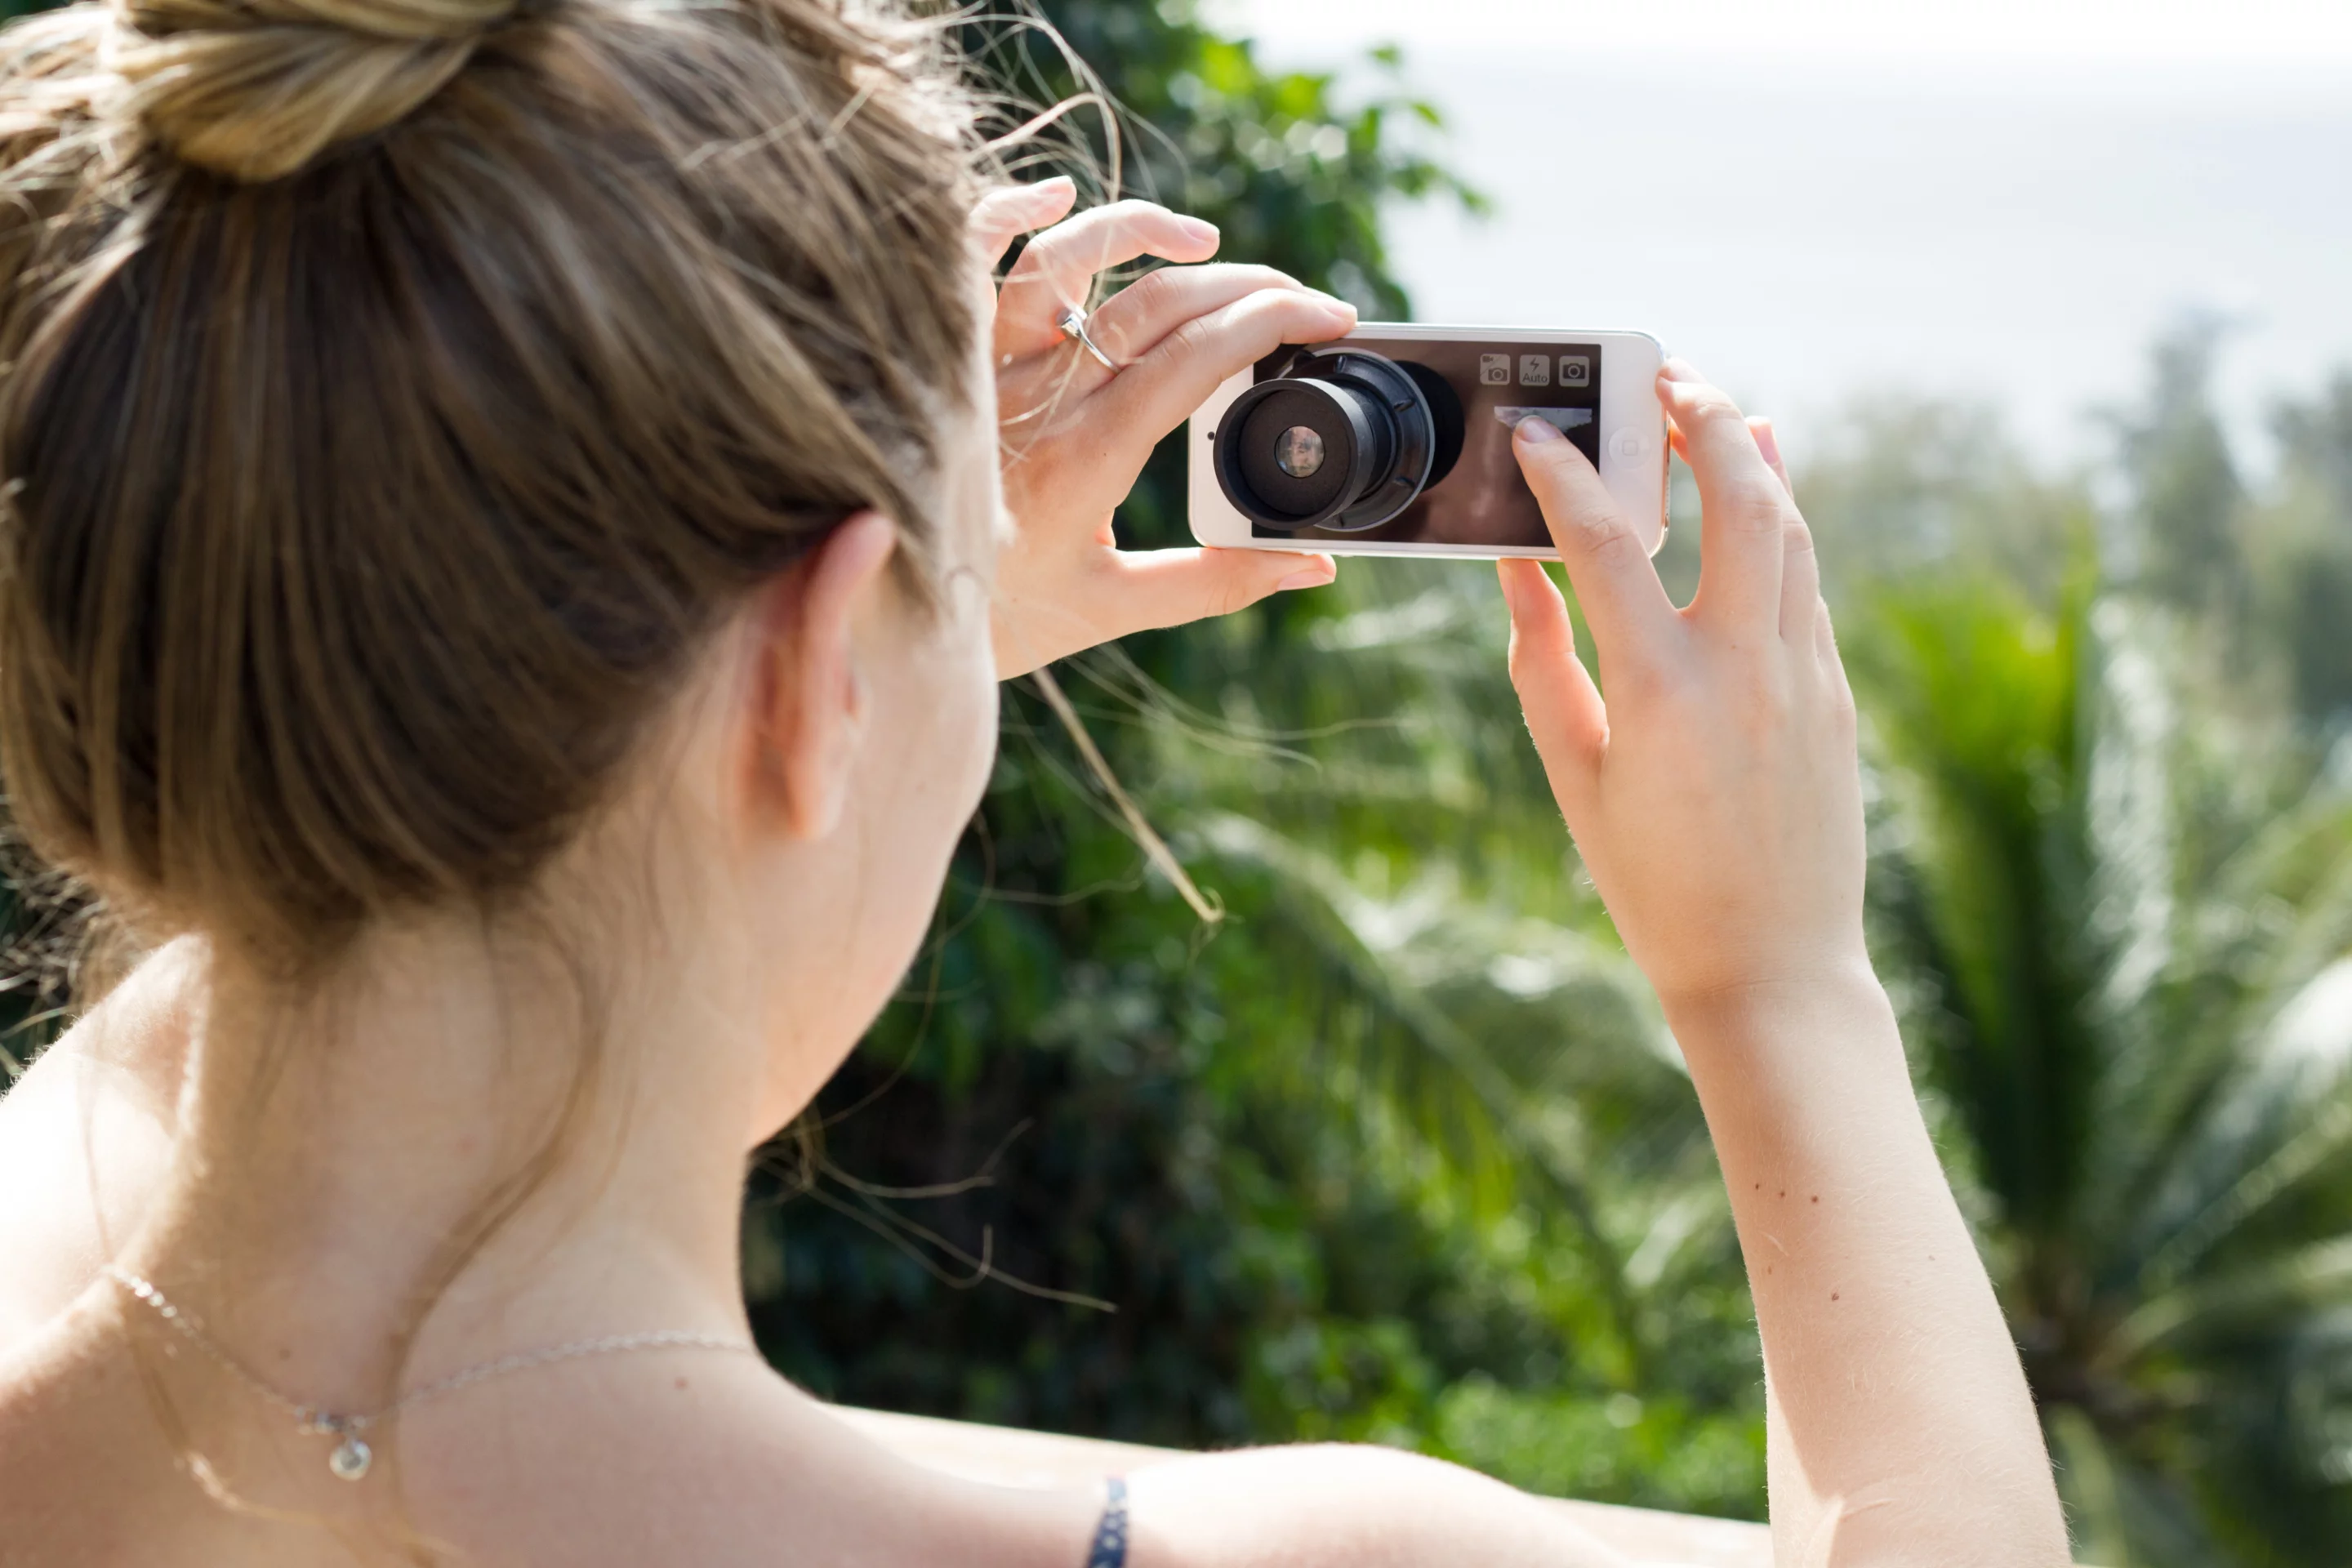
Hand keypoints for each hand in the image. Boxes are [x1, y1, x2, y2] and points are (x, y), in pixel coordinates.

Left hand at [970, 180, 1356, 679]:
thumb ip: (1217, 583)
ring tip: (1205, 245)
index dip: (1274, 321)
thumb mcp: (1115, 608)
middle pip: (1154, 301)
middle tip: (1296, 297)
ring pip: (1062, 260)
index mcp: (1088, 459)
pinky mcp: (947, 357)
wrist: (883, 620)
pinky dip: (1003, 213)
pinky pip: (965, 260)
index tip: (1325, 318)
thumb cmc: (998, 618)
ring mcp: (985, 369)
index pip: (1197, 356)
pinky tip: (1055, 196)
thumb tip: (1311, 563)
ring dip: (1141, 232)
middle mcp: (1034, 399)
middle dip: (1246, 284)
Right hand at [1498, 363, 1866, 1007]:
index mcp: (1659, 692)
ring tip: (1715, 410)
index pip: (1603, 543)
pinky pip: (1807, 580)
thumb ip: (1541, 661)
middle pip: (1739, 495)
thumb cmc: (1653, 884)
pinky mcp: (1836, 693)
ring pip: (1792, 526)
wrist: (1772, 968)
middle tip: (1662, 376)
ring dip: (1753, 455)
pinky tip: (1759, 492)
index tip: (1532, 434)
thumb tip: (1515, 570)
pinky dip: (1781, 521)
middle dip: (1701, 417)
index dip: (1560, 474)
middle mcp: (1744, 667)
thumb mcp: (1573, 774)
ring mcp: (1804, 675)